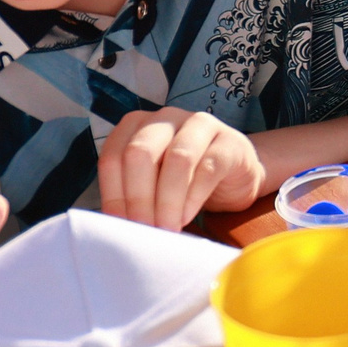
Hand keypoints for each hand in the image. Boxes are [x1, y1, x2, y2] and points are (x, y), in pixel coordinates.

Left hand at [98, 108, 266, 231]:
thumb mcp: (150, 185)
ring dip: (168, 201)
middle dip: (138, 197)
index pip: (113, 157)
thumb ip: (130, 195)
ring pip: (177, 159)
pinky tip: (187, 216)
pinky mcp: (230, 142)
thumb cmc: (184, 181)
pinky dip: (193, 198)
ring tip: (167, 227)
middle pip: (140, 152)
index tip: (122, 225)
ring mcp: (201, 125)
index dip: (114, 195)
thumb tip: (114, 225)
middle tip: (145, 228)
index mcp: (137, 125)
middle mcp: (166, 118)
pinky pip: (208, 168)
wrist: (235, 177)